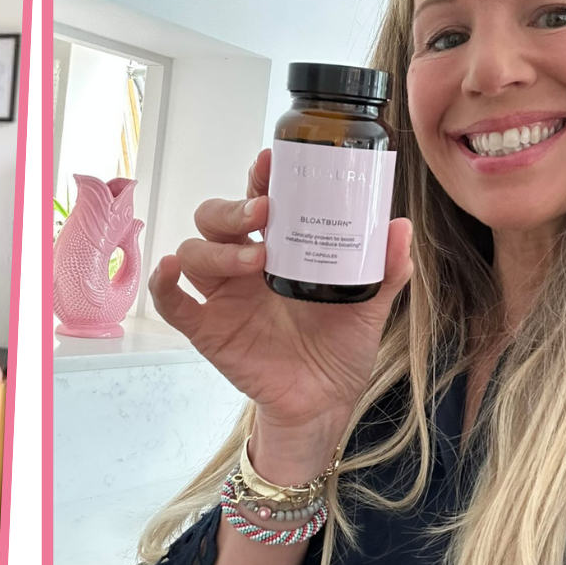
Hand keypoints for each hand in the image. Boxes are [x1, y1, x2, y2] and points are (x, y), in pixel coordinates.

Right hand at [143, 149, 416, 480]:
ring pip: (194, 252)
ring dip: (218, 248)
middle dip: (233, 208)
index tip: (271, 162)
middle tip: (265, 212)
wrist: (326, 402)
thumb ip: (384, 269)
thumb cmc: (340, 348)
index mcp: (278, 250)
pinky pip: (171, 302)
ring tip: (254, 259)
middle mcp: (243, 266)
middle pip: (214, 218)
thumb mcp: (369, 305)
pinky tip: (171, 271)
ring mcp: (221, 296)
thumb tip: (401, 227)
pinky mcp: (206, 330)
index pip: (257, 200)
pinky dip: (164, 283)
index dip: (258, 178)